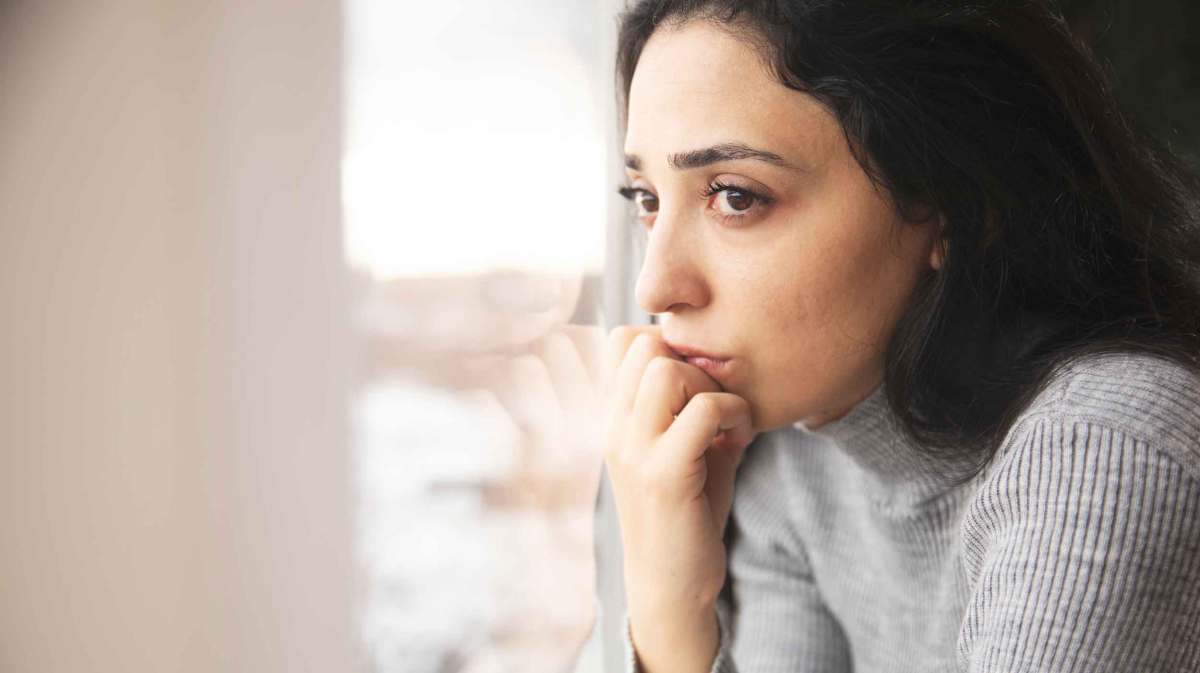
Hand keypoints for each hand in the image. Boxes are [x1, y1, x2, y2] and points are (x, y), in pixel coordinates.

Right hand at [601, 325, 755, 671]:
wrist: (671, 585)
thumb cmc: (685, 515)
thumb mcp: (682, 450)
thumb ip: (691, 406)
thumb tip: (727, 368)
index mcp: (614, 419)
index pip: (621, 340)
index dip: (666, 345)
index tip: (697, 384)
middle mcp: (615, 428)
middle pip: (643, 344)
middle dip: (690, 360)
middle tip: (714, 400)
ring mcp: (634, 450)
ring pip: (667, 370)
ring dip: (709, 386)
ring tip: (727, 421)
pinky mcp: (664, 475)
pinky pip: (704, 410)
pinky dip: (734, 414)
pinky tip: (739, 440)